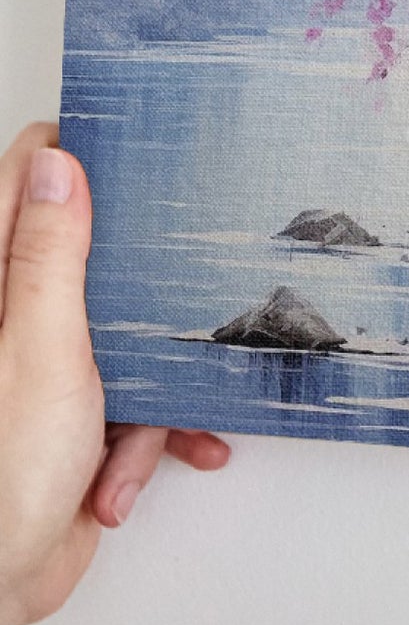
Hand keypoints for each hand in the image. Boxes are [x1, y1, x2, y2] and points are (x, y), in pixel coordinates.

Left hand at [0, 123, 229, 624]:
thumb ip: (51, 256)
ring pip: (127, 332)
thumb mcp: (42, 349)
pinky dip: (147, 436)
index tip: (136, 148)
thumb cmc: (2, 476)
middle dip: (143, 284)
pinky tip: (134, 471)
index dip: (77, 159)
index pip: (26, 183)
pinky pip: (134, 400)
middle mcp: (14, 321)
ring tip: (145, 423)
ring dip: (153, 382)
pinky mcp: (74, 415)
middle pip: (90, 257)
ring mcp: (45, 368)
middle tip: (175, 276)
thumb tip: (59, 166)